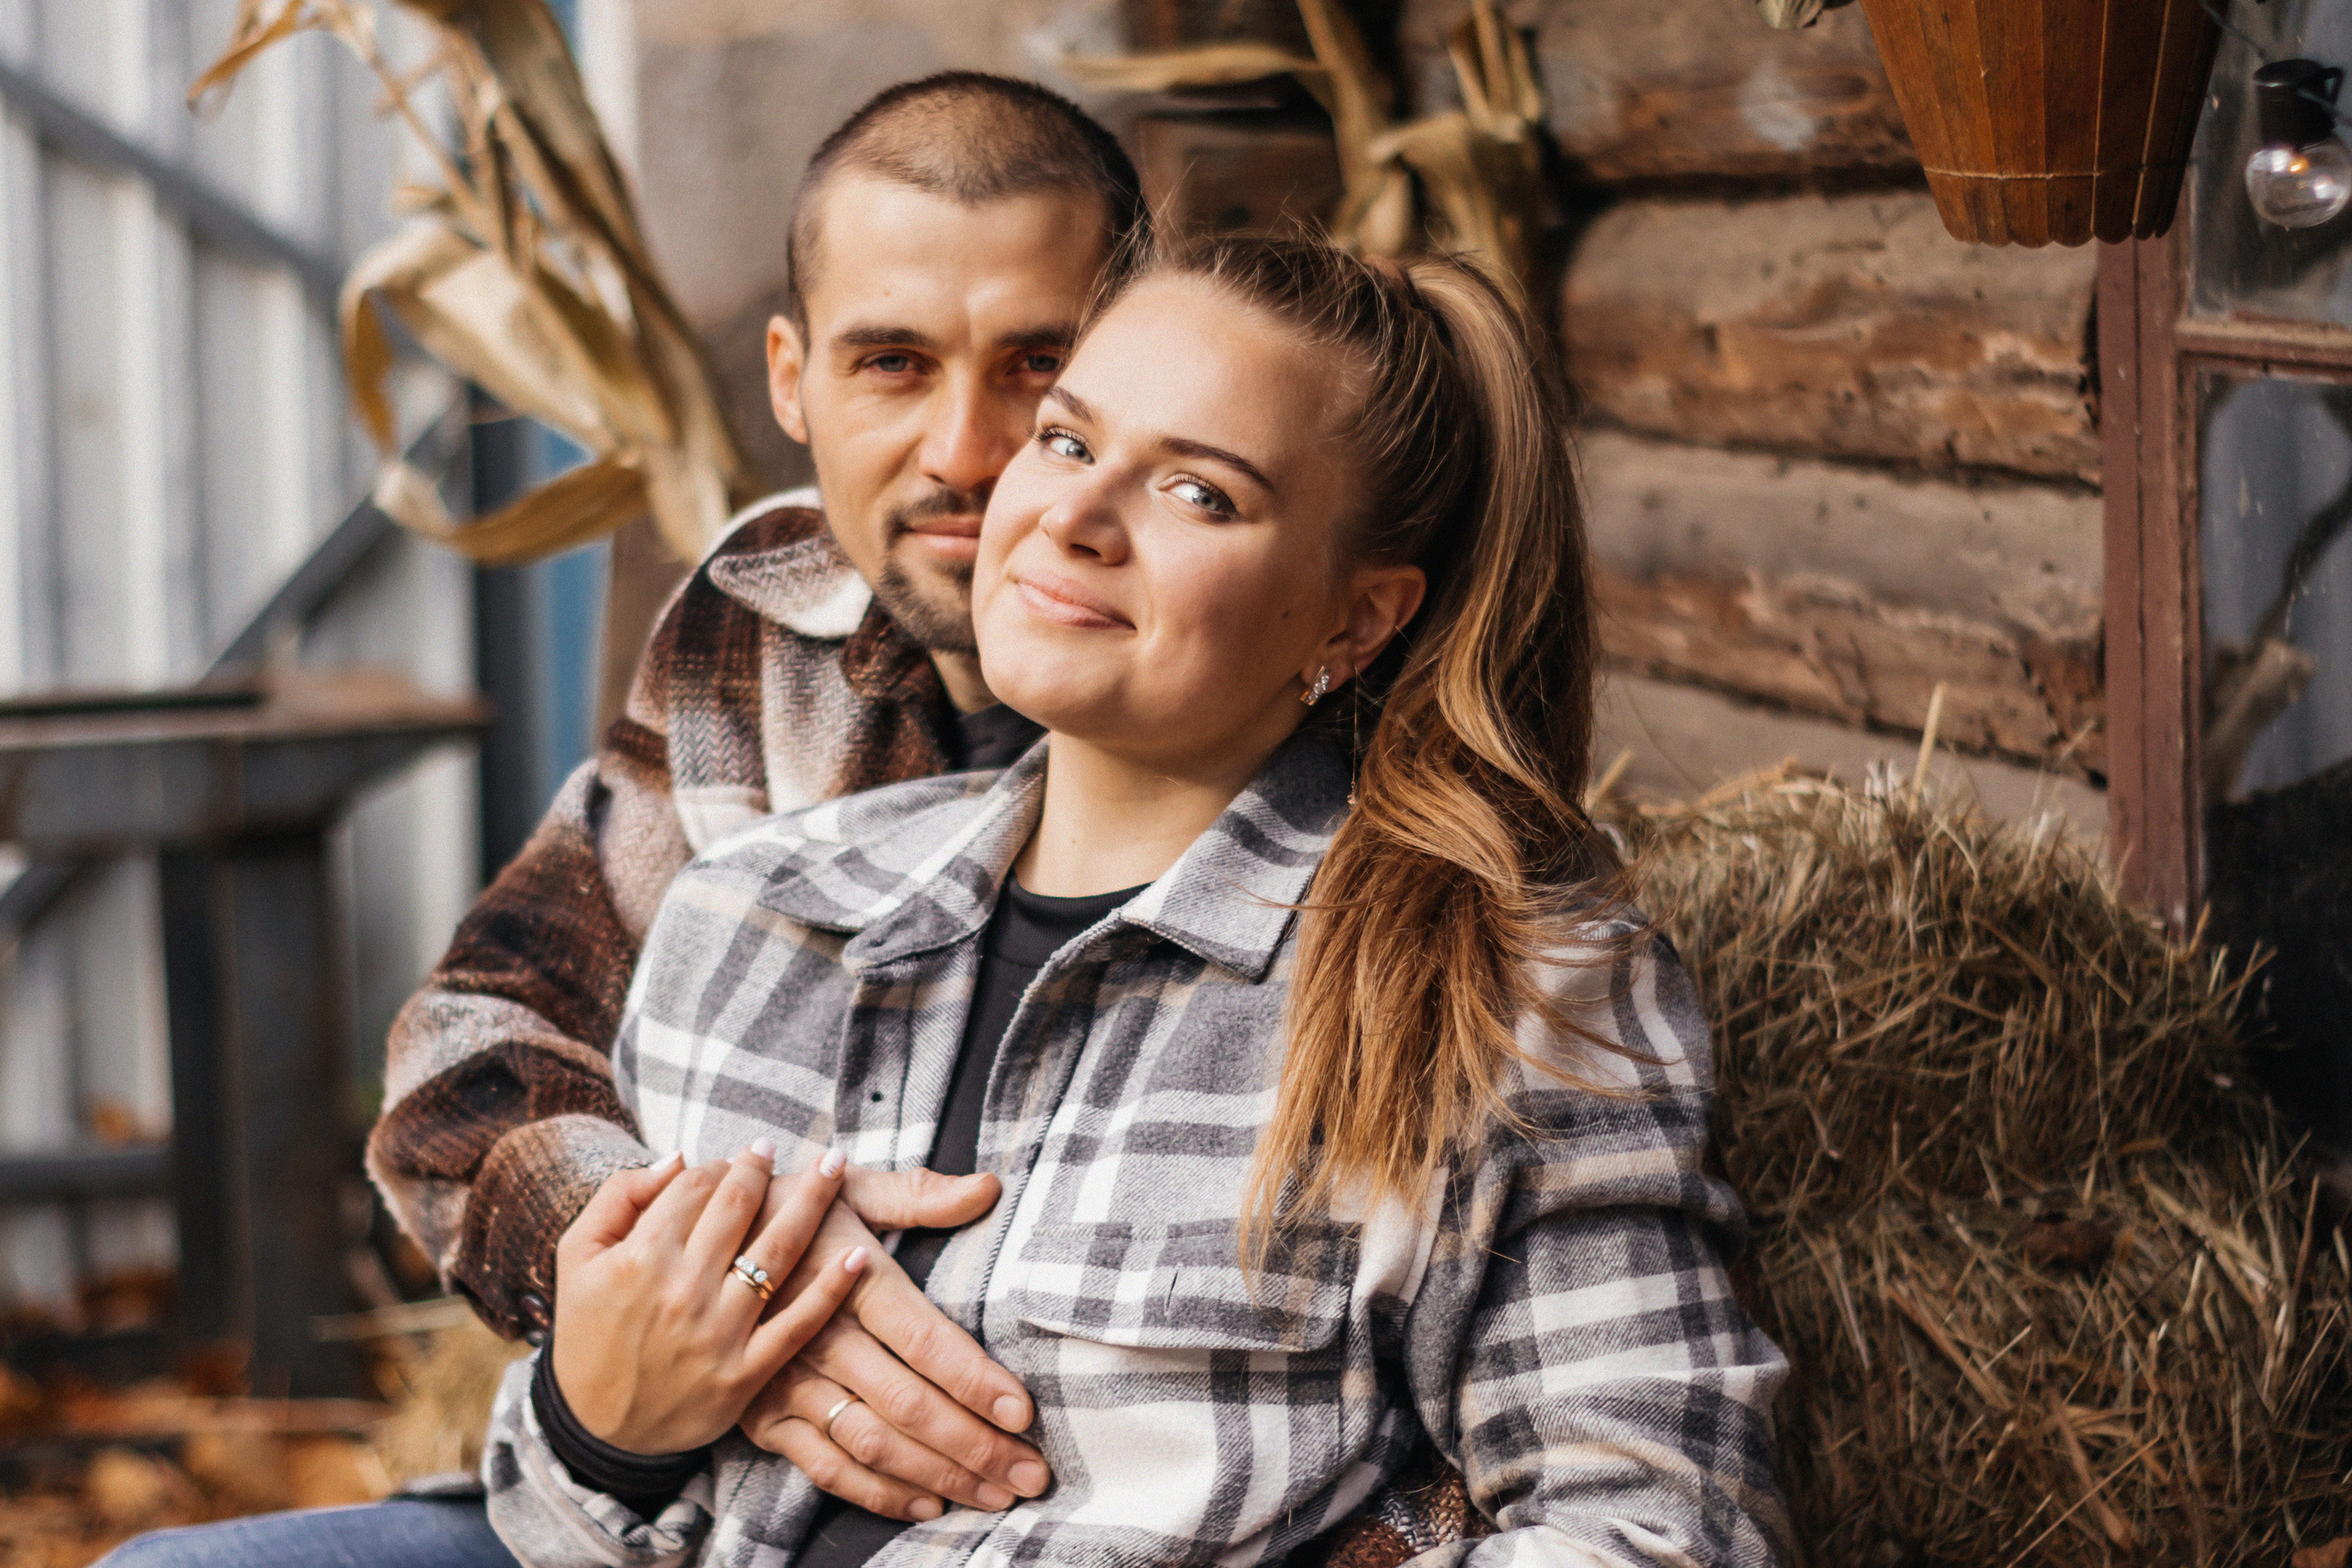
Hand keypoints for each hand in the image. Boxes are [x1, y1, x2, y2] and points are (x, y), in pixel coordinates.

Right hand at [552, 1142, 865, 1454]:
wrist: (600, 1428)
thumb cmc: (588, 1332)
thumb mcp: (576, 1256)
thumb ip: (618, 1196)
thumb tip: (678, 1158)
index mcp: (640, 1257)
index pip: (695, 1186)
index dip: (720, 1165)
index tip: (736, 1160)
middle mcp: (683, 1289)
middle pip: (740, 1206)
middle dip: (765, 1167)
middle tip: (780, 1147)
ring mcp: (718, 1332)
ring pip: (778, 1250)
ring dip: (814, 1200)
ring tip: (835, 1165)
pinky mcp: (746, 1372)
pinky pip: (799, 1322)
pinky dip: (833, 1288)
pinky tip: (857, 1252)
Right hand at [737, 1168, 1050, 1521]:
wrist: (690, 1241)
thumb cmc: (789, 1210)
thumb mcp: (850, 1188)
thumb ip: (920, 1194)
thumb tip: (988, 1186)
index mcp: (851, 1278)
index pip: (925, 1339)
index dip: (975, 1380)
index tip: (1023, 1413)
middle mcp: (819, 1336)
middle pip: (908, 1404)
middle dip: (975, 1445)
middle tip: (1031, 1475)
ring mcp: (787, 1381)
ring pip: (873, 1444)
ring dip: (940, 1477)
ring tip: (996, 1495)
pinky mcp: (763, 1415)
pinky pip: (826, 1467)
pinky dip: (878, 1493)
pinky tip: (928, 1505)